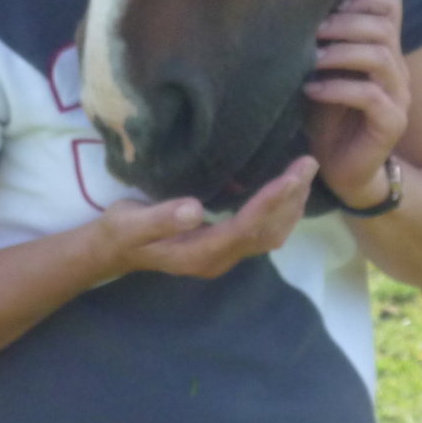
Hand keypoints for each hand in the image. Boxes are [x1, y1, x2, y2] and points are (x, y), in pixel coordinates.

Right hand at [95, 156, 317, 278]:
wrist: (112, 251)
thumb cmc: (121, 233)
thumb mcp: (132, 223)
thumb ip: (162, 218)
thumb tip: (195, 209)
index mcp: (199, 253)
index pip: (245, 228)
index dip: (271, 203)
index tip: (291, 176)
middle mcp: (218, 259)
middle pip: (266, 232)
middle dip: (290, 198)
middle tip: (308, 163)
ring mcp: (223, 256)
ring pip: (270, 236)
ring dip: (291, 205)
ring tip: (305, 171)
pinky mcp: (224, 248)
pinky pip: (263, 233)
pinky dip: (281, 212)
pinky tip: (288, 190)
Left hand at [304, 0, 409, 209]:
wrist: (341, 168)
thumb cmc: (327, 117)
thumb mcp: (322, 73)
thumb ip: (321, 44)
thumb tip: (296, 10)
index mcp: (384, 50)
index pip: (391, 4)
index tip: (328, 6)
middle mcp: (397, 68)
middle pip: (384, 27)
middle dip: (344, 24)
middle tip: (313, 33)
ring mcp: (398, 96)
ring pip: (380, 58)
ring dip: (341, 54)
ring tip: (312, 60)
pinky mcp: (392, 123)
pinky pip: (370, 96)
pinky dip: (338, 88)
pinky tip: (313, 91)